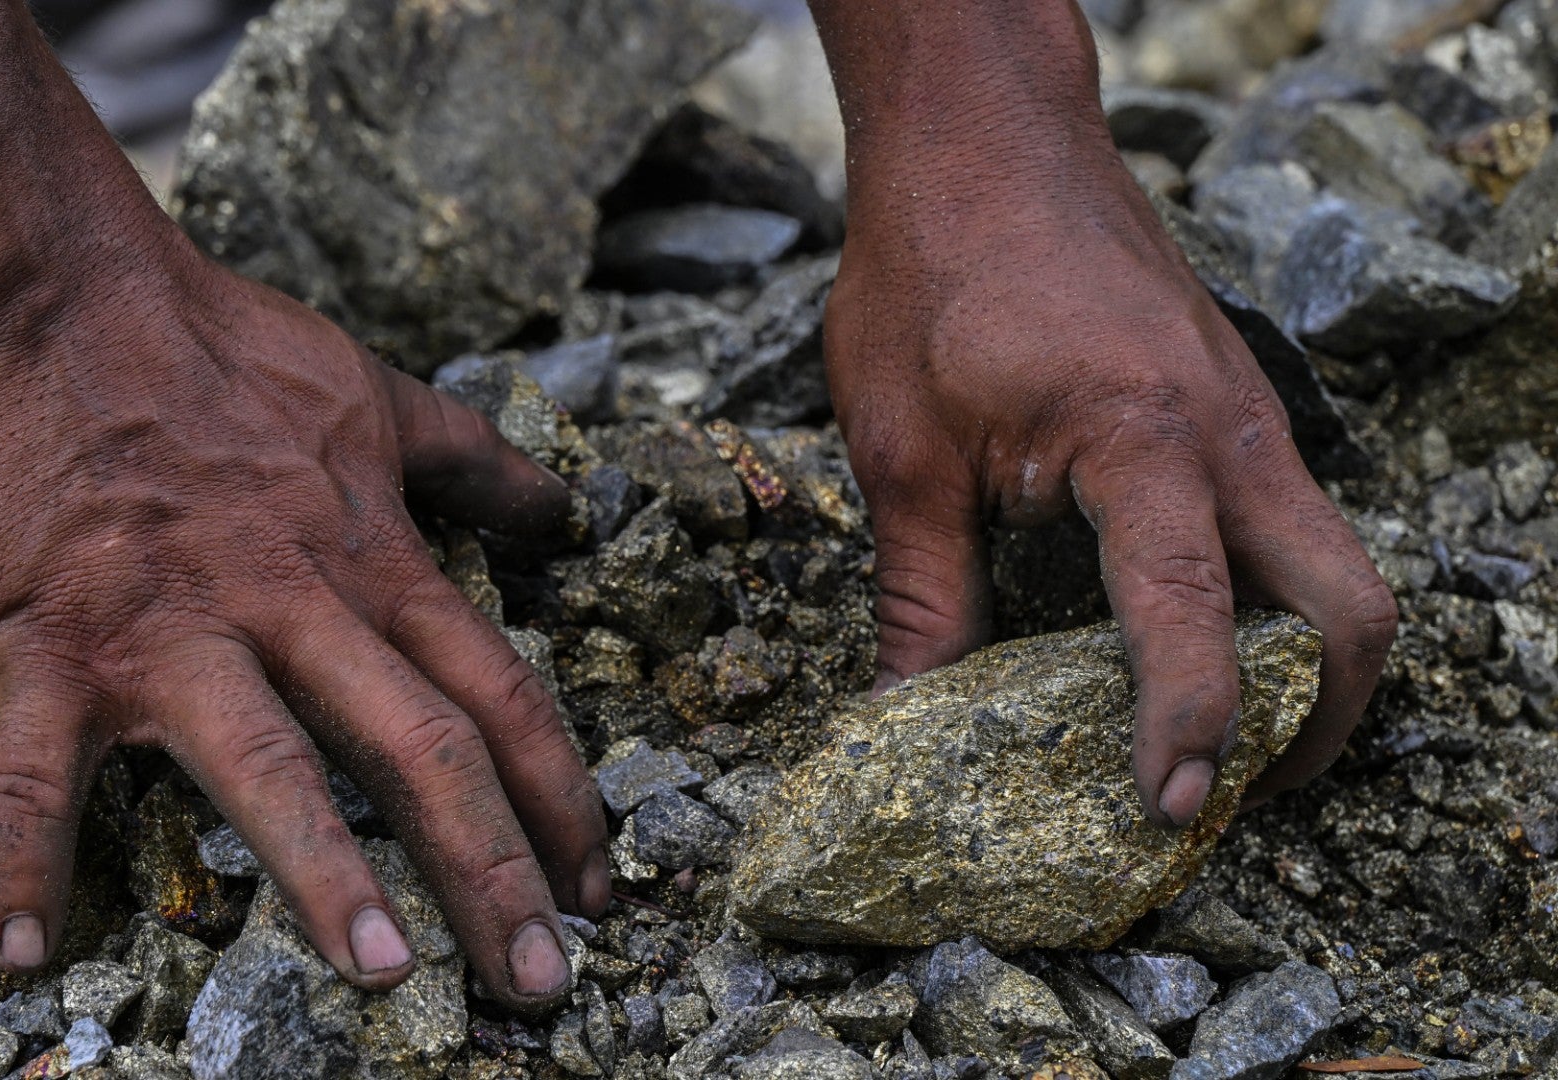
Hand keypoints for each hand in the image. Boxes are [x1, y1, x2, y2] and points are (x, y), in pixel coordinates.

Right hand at [0, 240, 607, 1006]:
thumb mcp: (371, 392)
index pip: (499, 693)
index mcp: (371, 559)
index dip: (562, 794)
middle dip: (495, 872)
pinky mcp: (51, 640)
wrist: (49, 287)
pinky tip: (21, 955)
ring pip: (269, 766)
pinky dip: (20, 858)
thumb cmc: (215, 343)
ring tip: (386, 980)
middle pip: (422, 749)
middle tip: (545, 984)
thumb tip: (563, 510)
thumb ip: (471, 462)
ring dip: (329, 878)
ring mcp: (175, 627)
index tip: (603, 885)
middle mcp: (295, 604)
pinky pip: (32, 768)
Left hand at [823, 163, 1397, 824]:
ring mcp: (1245, 414)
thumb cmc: (933, 272)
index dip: (1192, 725)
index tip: (1172, 809)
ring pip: (1335, 562)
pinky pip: (1292, 519)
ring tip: (1230, 732)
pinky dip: (1274, 594)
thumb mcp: (902, 449)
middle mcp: (1227, 433)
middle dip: (1319, 716)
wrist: (983, 140)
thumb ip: (920, 594)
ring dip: (1308, 659)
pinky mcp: (1230, 403)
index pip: (1193, 613)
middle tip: (1239, 788)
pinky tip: (1197, 627)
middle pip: (1347, 605)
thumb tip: (904, 716)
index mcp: (1141, 440)